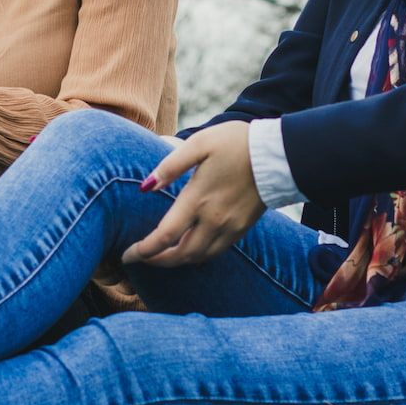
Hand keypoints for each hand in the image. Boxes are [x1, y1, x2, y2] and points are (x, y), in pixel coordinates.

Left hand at [121, 121, 265, 267]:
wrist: (278, 154)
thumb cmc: (235, 143)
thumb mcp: (199, 144)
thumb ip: (171, 166)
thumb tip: (146, 186)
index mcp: (198, 199)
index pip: (164, 236)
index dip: (143, 251)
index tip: (127, 255)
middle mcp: (214, 220)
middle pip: (180, 255)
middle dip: (157, 261)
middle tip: (141, 258)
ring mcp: (230, 228)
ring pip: (198, 258)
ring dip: (177, 261)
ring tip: (161, 254)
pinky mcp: (242, 229)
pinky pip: (215, 252)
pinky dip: (197, 255)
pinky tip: (188, 247)